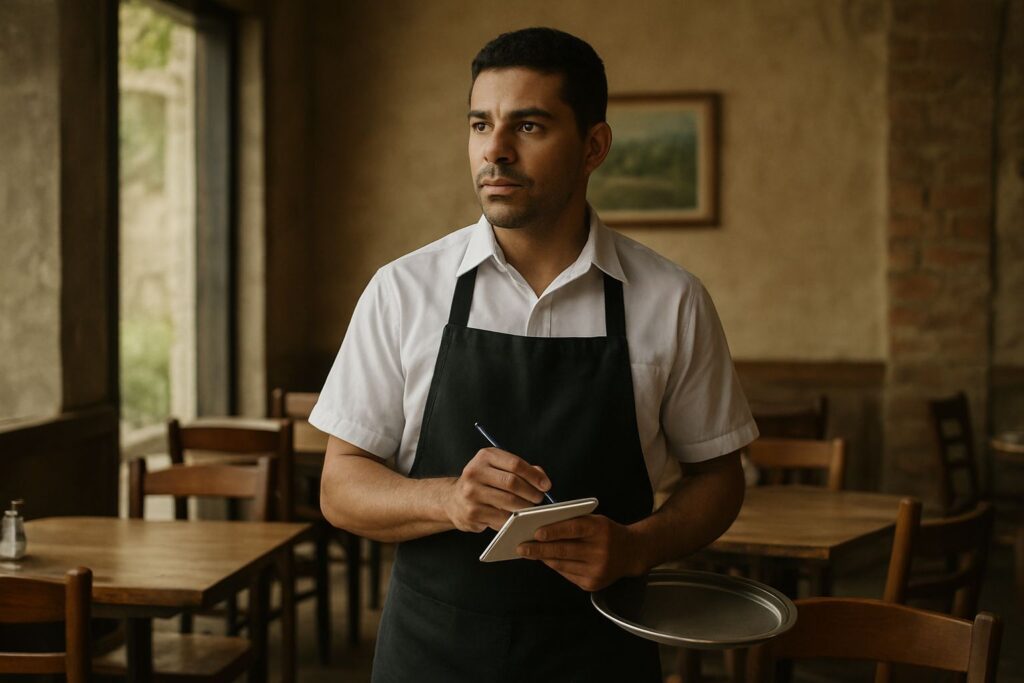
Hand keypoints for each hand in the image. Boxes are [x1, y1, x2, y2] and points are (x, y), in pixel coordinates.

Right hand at [443, 448, 550, 532]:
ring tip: (531, 509)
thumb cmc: (483, 483)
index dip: (534, 475)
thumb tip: (542, 477)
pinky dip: (514, 520)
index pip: (515, 464)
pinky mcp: (472, 512)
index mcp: (484, 457)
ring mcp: (472, 493)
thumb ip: (522, 469)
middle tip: (539, 499)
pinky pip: (501, 518)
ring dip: (526, 508)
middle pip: (512, 483)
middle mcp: (475, 472)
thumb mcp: (498, 468)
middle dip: (532, 492)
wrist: (454, 500)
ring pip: (509, 502)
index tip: (546, 485)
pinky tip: (517, 519)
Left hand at [516, 514, 643, 590]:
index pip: (573, 529)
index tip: (536, 533)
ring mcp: (596, 570)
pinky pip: (567, 574)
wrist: (632, 553)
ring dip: (543, 558)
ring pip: (562, 564)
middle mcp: (600, 551)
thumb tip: (542, 531)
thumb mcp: (595, 521)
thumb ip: (573, 523)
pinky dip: (555, 566)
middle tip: (520, 547)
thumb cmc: (607, 532)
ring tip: (528, 553)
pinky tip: (546, 560)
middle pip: (564, 550)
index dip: (554, 531)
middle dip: (539, 549)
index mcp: (600, 530)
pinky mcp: (592, 584)